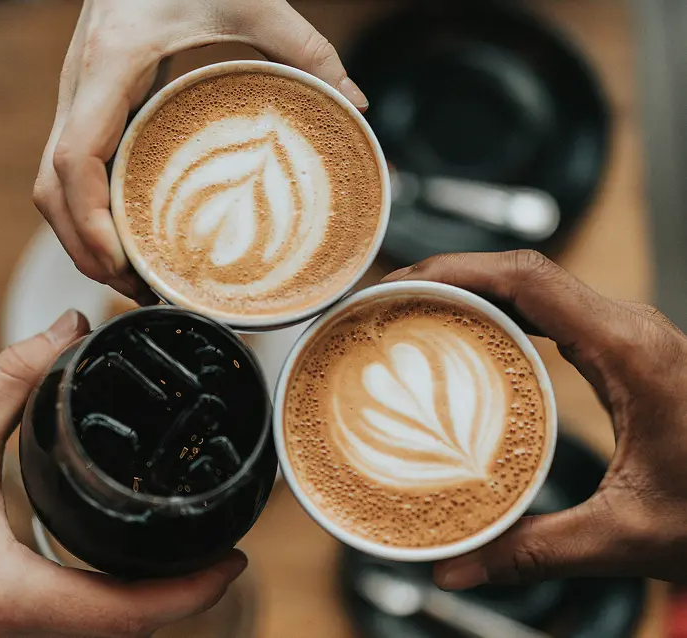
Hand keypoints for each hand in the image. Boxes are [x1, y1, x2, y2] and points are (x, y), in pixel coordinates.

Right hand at [0, 310, 245, 636]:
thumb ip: (12, 379)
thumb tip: (68, 329)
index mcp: (9, 594)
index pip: (123, 613)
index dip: (189, 592)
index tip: (234, 559)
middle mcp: (16, 630)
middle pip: (128, 629)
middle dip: (185, 594)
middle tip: (226, 544)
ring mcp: (10, 637)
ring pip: (104, 634)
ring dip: (155, 601)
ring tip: (193, 549)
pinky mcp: (1, 628)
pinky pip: (77, 626)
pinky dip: (117, 603)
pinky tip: (132, 565)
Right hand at [33, 0, 367, 301]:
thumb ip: (304, 49)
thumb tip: (354, 104)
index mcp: (111, 66)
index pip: (73, 159)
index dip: (88, 221)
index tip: (121, 262)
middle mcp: (80, 88)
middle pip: (51, 190)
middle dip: (84, 248)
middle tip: (136, 289)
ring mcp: (78, 99)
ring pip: (51, 186)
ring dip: (81, 238)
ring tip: (132, 277)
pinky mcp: (89, 107)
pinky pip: (70, 172)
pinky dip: (88, 213)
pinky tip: (127, 235)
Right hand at [383, 251, 686, 587]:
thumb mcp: (627, 534)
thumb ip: (535, 550)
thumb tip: (456, 566)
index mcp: (629, 350)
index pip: (528, 277)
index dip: (456, 269)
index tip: (401, 282)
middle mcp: (628, 328)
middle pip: (521, 270)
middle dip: (448, 274)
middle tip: (388, 300)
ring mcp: (626, 333)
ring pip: (534, 284)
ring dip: (472, 288)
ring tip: (413, 310)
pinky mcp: (622, 349)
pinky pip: (550, 310)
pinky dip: (500, 310)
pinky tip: (467, 336)